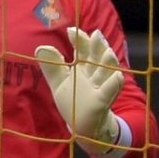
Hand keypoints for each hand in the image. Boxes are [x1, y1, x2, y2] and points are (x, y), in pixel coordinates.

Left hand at [34, 27, 125, 151]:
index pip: (82, 52)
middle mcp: (93, 76)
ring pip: (106, 73)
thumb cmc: (74, 102)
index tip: (71, 30)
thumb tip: (41, 47)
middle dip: (97, 47)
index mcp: (83, 70)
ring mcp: (99, 89)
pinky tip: (117, 76)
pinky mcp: (101, 103)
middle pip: (96, 59)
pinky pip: (108, 93)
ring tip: (108, 52)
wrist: (84, 127)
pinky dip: (113, 85)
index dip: (79, 41)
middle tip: (96, 35)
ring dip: (108, 63)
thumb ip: (51, 67)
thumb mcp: (59, 84)